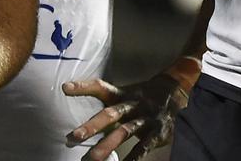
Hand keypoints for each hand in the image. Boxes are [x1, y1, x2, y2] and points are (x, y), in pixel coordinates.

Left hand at [62, 73, 188, 160]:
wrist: (174, 92)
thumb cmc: (141, 95)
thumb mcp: (124, 91)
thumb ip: (104, 95)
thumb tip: (71, 91)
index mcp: (122, 94)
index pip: (101, 86)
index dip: (84, 86)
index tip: (66, 88)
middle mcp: (133, 105)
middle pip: (111, 114)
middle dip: (93, 125)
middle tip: (75, 136)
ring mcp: (145, 119)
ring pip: (125, 132)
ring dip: (108, 145)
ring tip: (93, 158)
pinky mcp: (157, 132)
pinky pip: (144, 146)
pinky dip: (134, 157)